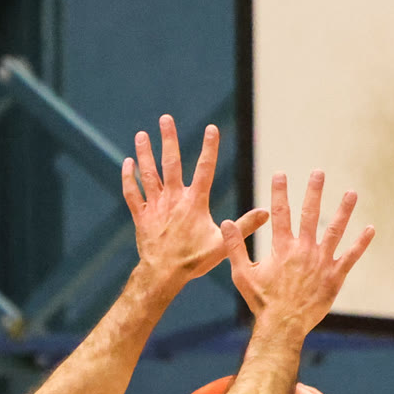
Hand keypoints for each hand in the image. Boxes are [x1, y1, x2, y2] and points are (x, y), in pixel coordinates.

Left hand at [123, 117, 233, 289]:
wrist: (164, 274)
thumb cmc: (194, 261)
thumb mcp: (223, 245)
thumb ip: (244, 226)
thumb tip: (266, 212)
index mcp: (194, 203)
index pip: (205, 169)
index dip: (210, 148)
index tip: (212, 128)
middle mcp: (173, 199)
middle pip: (170, 163)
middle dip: (169, 139)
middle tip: (166, 119)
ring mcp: (156, 206)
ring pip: (148, 174)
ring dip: (144, 153)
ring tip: (141, 134)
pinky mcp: (142, 216)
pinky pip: (132, 193)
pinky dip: (128, 178)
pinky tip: (127, 163)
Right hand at [225, 170, 373, 331]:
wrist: (283, 326)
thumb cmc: (262, 302)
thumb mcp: (242, 274)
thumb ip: (235, 247)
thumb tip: (226, 223)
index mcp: (282, 247)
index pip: (280, 212)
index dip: (280, 192)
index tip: (280, 174)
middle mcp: (303, 250)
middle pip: (310, 214)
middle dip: (314, 191)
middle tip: (319, 172)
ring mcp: (321, 262)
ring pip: (334, 230)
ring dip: (343, 210)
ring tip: (352, 193)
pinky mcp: (334, 277)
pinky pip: (350, 257)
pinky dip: (361, 243)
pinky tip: (370, 229)